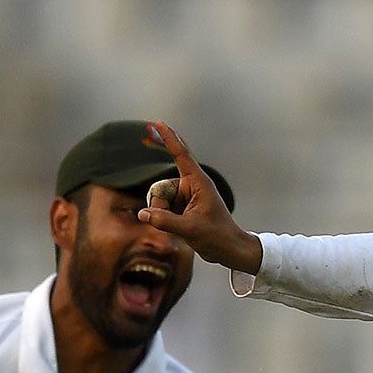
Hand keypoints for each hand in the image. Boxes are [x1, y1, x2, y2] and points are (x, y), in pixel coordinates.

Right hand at [136, 122, 263, 275]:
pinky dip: (165, 220)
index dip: (169, 138)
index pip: (181, 155)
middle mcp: (190, 186)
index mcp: (198, 182)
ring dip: (163, 215)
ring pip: (159, 201)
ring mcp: (185, 197)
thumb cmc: (217, 237)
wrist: (229, 250)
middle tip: (175, 223)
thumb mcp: (190, 229)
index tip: (159, 122)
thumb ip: (164, 221)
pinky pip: (162, 210)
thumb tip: (143, 214)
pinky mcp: (182, 208)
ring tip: (182, 227)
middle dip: (160, 206)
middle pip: (161, 188)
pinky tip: (180, 229)